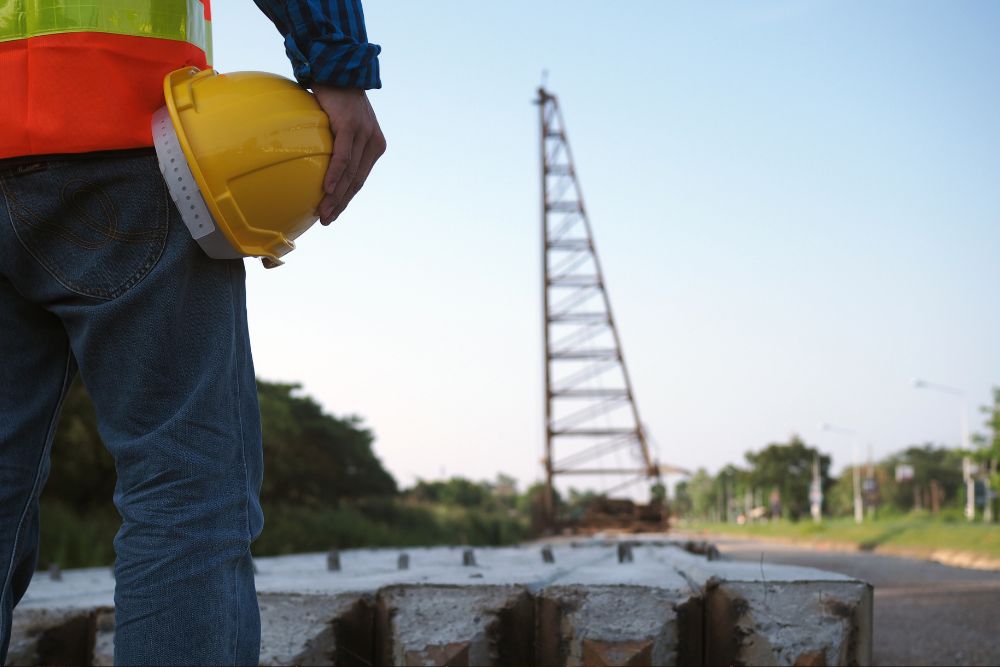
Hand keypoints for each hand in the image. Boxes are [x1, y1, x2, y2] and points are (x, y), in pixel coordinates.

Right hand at [313, 85, 385, 224]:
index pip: (360, 178)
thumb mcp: (342, 124)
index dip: (347, 198)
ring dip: (336, 196)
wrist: (337, 68)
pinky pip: (343, 157)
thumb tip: (320, 163)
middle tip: (326, 220)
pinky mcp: (351, 127)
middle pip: (357, 181)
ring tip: (324, 212)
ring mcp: (364, 135)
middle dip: (341, 204)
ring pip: (351, 174)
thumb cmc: (335, 97)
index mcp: (374, 146)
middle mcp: (373, 142)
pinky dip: (335, 175)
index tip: (334, 213)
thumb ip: (339, 144)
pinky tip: (327, 190)